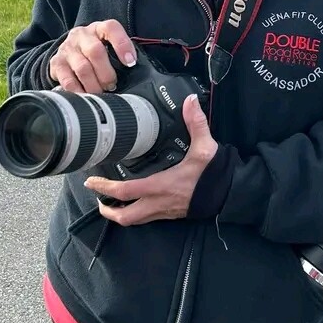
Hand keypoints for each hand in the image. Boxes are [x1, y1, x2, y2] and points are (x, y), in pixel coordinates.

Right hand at [49, 19, 135, 92]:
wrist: (69, 49)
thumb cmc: (96, 50)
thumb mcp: (108, 46)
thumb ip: (121, 55)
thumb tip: (138, 73)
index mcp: (99, 29)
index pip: (111, 29)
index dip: (122, 45)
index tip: (131, 63)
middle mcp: (81, 35)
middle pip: (95, 51)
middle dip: (106, 73)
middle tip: (112, 85)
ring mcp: (67, 49)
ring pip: (82, 68)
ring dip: (94, 85)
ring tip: (101, 93)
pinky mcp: (56, 63)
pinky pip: (68, 81)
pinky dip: (79, 92)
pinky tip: (86, 97)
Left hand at [84, 95, 218, 225]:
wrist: (231, 195)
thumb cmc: (216, 174)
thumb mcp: (206, 147)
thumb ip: (196, 123)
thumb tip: (191, 100)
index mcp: (161, 186)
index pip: (125, 191)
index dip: (105, 188)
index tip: (91, 181)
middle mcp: (159, 203)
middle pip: (125, 217)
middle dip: (108, 210)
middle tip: (98, 198)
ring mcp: (164, 211)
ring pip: (135, 221)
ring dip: (120, 214)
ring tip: (111, 202)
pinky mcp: (172, 214)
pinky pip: (147, 218)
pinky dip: (136, 212)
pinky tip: (136, 202)